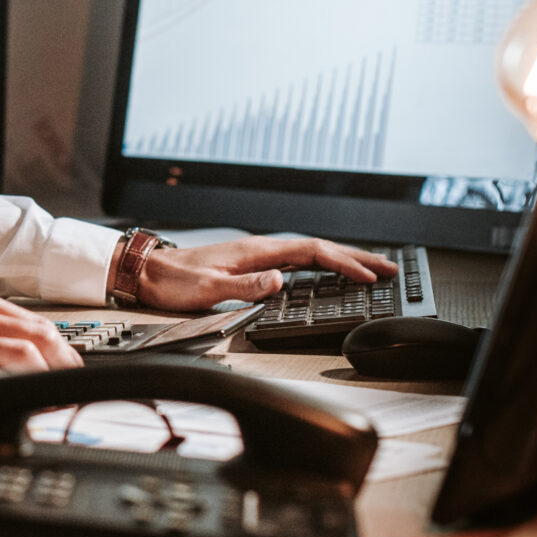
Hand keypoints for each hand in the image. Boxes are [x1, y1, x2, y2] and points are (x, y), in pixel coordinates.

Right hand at [0, 285, 80, 411]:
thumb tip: (25, 360)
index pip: (33, 319)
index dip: (63, 348)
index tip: (72, 370)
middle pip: (37, 332)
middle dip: (66, 363)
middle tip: (74, 387)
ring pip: (23, 351)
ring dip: (50, 377)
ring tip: (56, 399)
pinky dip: (18, 392)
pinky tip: (24, 406)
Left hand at [137, 235, 397, 310]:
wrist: (146, 272)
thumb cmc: (174, 281)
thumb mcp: (208, 288)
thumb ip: (245, 286)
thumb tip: (279, 280)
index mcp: (256, 251)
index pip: (311, 252)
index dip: (343, 263)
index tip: (368, 277)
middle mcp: (261, 249)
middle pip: (319, 248)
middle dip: (356, 257)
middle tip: (390, 268)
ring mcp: (258, 255)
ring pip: (311, 253)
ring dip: (343, 259)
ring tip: (371, 269)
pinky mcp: (252, 264)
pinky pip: (298, 261)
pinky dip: (322, 264)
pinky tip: (329, 273)